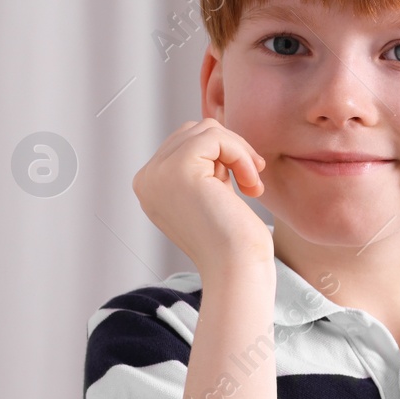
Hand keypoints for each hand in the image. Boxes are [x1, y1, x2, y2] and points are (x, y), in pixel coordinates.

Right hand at [131, 117, 273, 276]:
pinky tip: (251, 184)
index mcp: (151, 186)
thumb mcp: (211, 194)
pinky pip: (215, 137)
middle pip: (193, 131)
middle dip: (230, 150)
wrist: (237, 270)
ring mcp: (158, 173)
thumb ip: (203, 167)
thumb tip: (208, 128)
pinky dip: (241, 154)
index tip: (244, 181)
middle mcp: (147, 179)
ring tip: (252, 184)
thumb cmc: (234, 241)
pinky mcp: (178, 169)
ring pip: (206, 130)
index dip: (221, 155)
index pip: (184, 143)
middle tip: (252, 180)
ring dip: (239, 152)